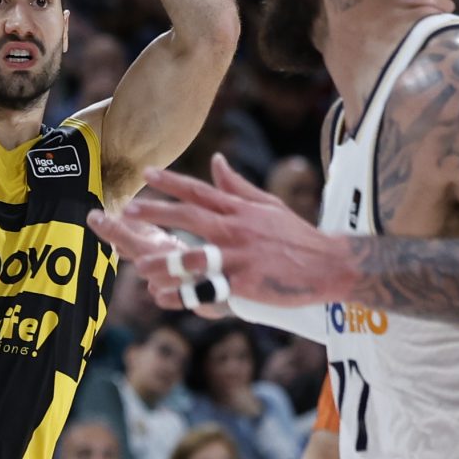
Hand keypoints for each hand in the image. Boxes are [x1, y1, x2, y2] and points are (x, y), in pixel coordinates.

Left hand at [93, 154, 342, 315]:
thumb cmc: (297, 236)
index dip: (172, 182)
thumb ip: (236, 186)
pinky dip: (185, 294)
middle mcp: (237, 228)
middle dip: (158, 213)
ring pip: (196, 257)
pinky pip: (210, 288)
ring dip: (166, 262)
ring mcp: (241, 256)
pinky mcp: (247, 282)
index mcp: (241, 209)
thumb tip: (216, 160)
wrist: (329, 264)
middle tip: (129, 211)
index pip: (200, 191)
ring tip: (139, 265)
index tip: (146, 174)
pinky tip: (164, 298)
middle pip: (191, 217)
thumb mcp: (268, 205)